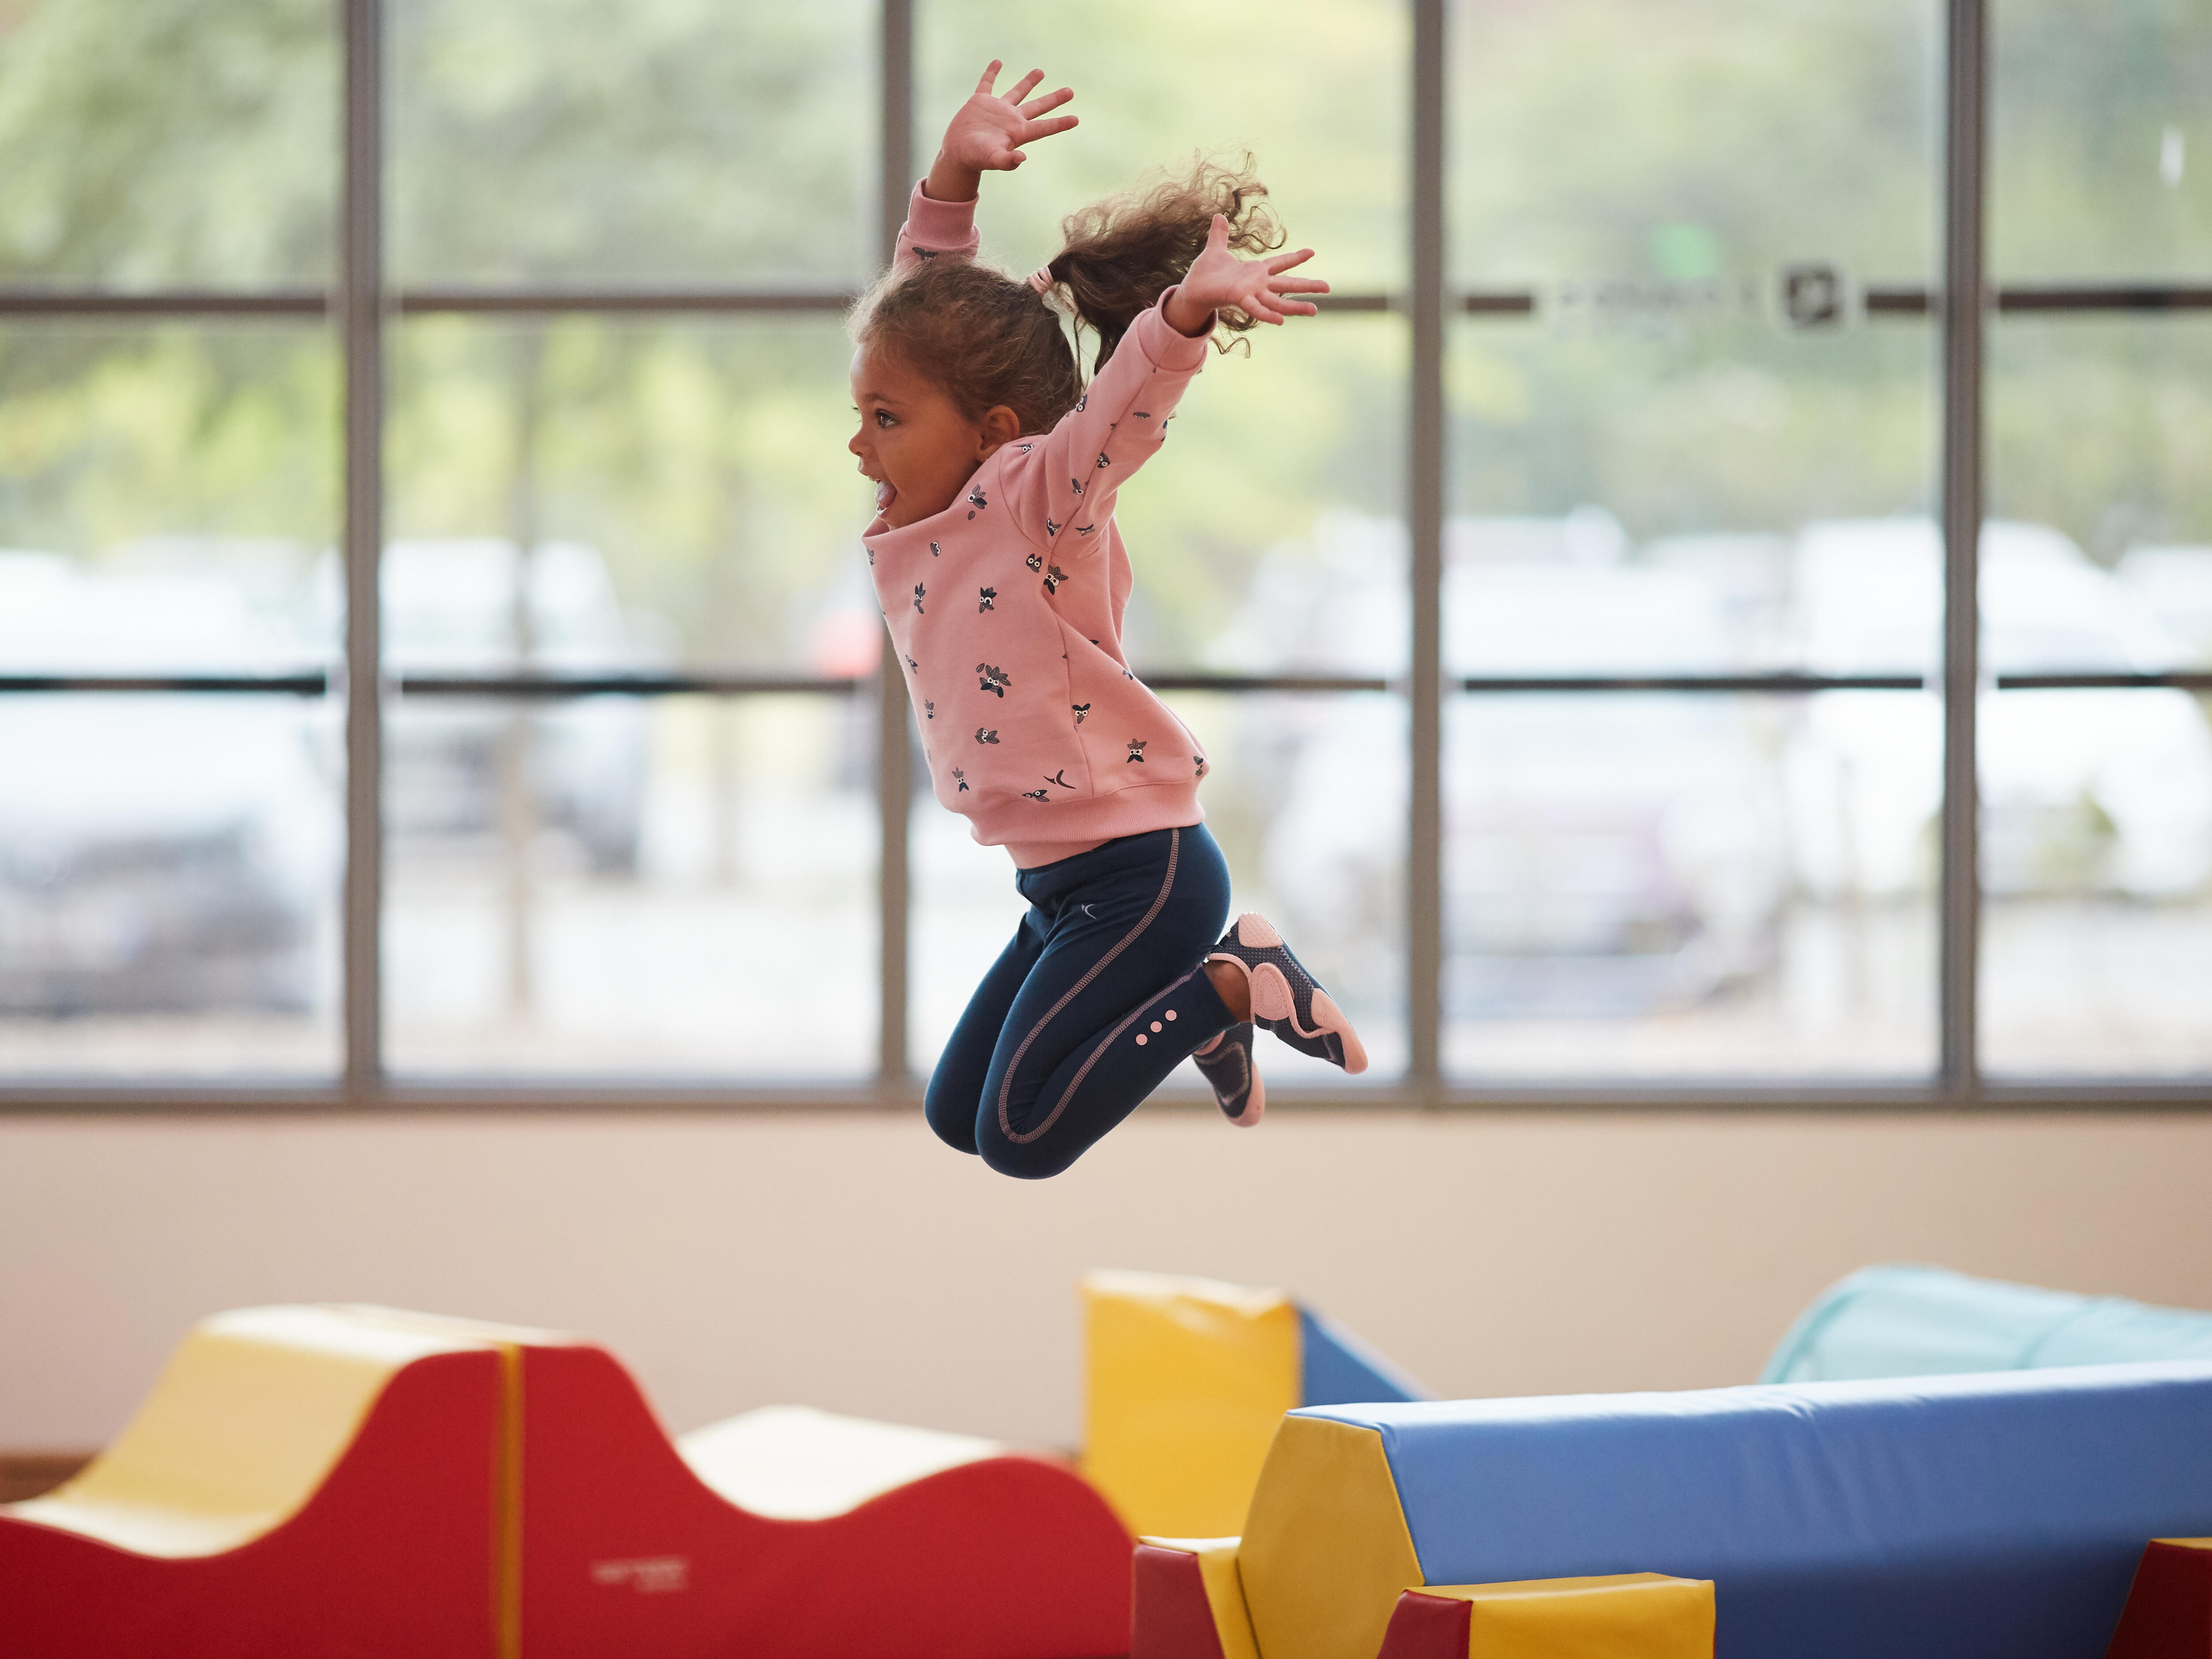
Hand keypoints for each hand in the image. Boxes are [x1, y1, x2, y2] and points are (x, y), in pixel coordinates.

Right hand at [924, 61, 1077, 202]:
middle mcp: (1012, 119)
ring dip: (1029, 82)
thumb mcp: (993, 159)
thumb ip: (1007, 161)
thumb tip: (1022, 158)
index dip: (1060, 123)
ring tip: (1040, 72)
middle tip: (1070, 91)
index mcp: (1018, 132)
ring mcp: (997, 109)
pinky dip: (991, 73)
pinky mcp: (980, 101)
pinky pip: (987, 83)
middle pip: (1038, 107)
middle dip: (1054, 99)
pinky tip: (997, 63)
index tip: (1076, 119)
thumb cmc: (976, 158)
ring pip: (1017, 92)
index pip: (1044, 127)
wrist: (957, 153)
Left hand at [1164, 215, 1328, 336]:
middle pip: (1287, 284)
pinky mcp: (1239, 299)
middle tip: (1328, 287)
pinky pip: (1256, 308)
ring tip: (1315, 310)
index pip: (1279, 263)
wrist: (1191, 289)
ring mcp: (1251, 293)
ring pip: (1278, 301)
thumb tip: (1218, 216)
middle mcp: (1257, 284)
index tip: (1312, 251)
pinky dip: (1268, 314)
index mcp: (1254, 271)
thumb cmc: (1204, 273)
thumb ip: (1219, 235)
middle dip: (1307, 285)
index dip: (1295, 258)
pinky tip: (1282, 320)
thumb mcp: (1214, 250)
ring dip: (1296, 306)